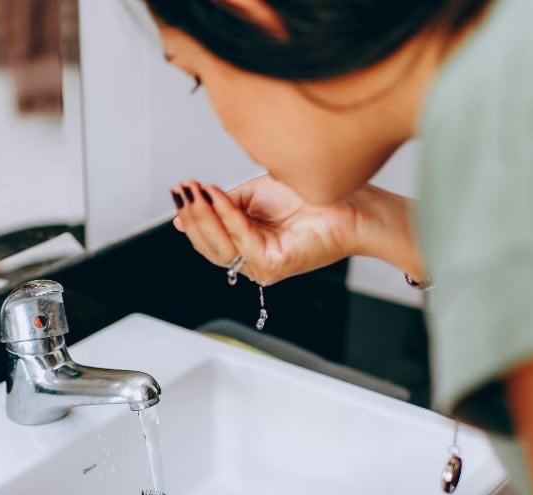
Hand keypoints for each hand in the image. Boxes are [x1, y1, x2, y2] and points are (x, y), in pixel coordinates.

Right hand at [171, 175, 421, 285]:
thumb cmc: (311, 198)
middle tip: (183, 190)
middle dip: (193, 216)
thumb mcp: (253, 196)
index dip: (191, 215)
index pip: (207, 239)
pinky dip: (227, 216)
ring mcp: (263, 266)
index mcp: (246, 245)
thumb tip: (184, 212)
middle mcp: (252, 260)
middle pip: (208, 247)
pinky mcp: (275, 265)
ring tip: (196, 191)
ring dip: (204, 216)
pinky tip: (218, 196)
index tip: (180, 191)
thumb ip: (222, 205)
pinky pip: (242, 240)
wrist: (351, 204)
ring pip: (220, 248)